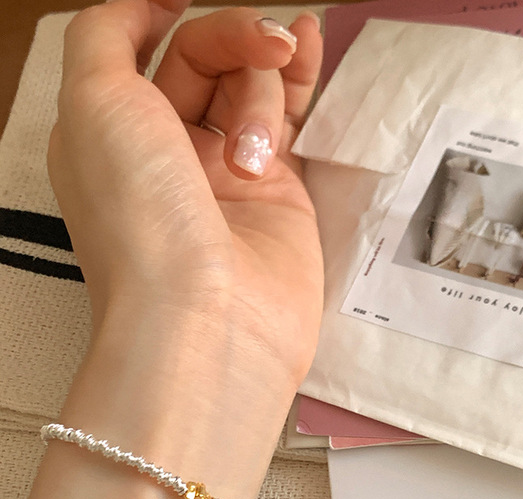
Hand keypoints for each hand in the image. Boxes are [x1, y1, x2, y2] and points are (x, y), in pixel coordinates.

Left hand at [48, 0, 323, 388]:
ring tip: (258, 140)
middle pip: (204, 58)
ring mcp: (225, 173)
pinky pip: (290, 119)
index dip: (164, 16)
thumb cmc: (143, 223)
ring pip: (251, 84)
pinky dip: (301, 76)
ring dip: (264, 83)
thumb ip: (105, 35)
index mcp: (112, 134)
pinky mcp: (278, 192)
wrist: (211, 320)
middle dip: (234, 39)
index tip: (183, 2)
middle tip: (264, 46)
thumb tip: (145, 7)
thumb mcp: (92, 103)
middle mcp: (166, 152)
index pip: (143, 50)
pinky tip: (307, 46)